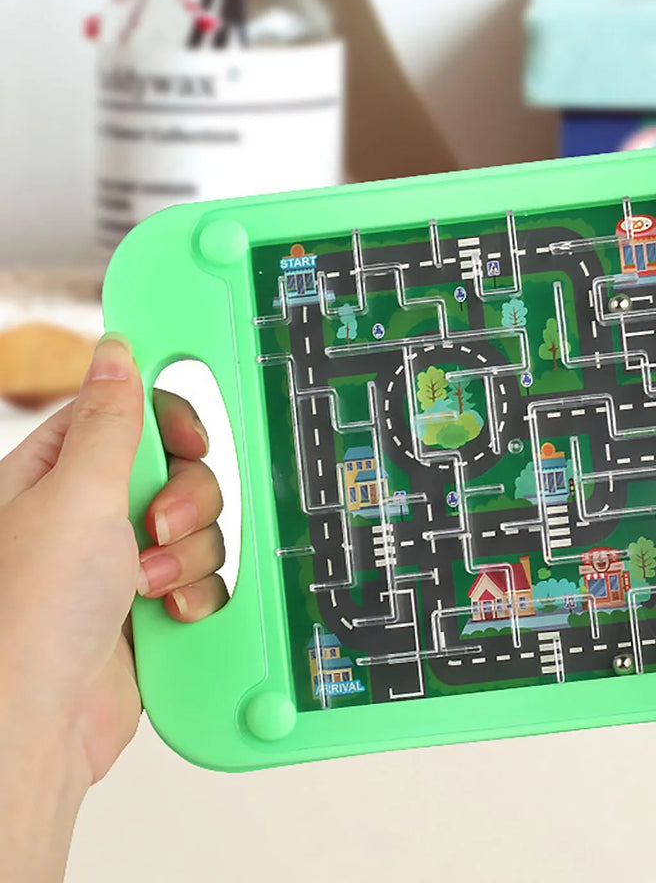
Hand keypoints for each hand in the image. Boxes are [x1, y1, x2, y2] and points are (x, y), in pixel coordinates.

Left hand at [0, 334, 226, 879]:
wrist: (36, 726)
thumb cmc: (26, 618)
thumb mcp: (76, 497)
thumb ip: (111, 422)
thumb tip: (116, 354)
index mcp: (58, 474)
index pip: (131, 415)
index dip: (168, 421)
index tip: (186, 439)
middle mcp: (91, 515)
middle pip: (180, 471)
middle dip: (184, 500)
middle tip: (155, 524)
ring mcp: (123, 562)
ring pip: (201, 526)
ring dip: (188, 555)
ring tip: (146, 585)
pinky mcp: (153, 606)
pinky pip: (205, 576)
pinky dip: (197, 593)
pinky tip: (167, 611)